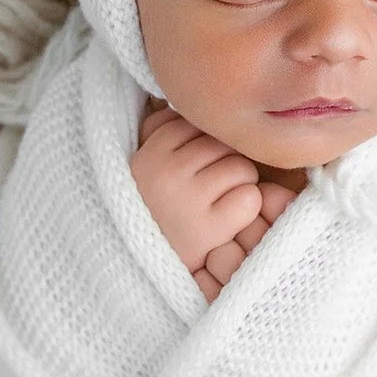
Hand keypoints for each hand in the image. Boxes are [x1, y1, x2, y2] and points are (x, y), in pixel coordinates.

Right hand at [132, 101, 299, 298]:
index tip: (196, 166)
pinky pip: (249, 199)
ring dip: (239, 185)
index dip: (205, 143)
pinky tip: (226, 222)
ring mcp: (186, 201)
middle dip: (224, 163)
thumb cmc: (145, 213)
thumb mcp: (141, 166)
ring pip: (241, 168)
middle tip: (209, 190)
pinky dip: (245, 209)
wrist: (127, 271)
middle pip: (223, 143)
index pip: (197, 124)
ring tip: (217, 205)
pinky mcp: (207, 230)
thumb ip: (159, 132)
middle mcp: (165, 172)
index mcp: (149, 153)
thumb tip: (182, 105)